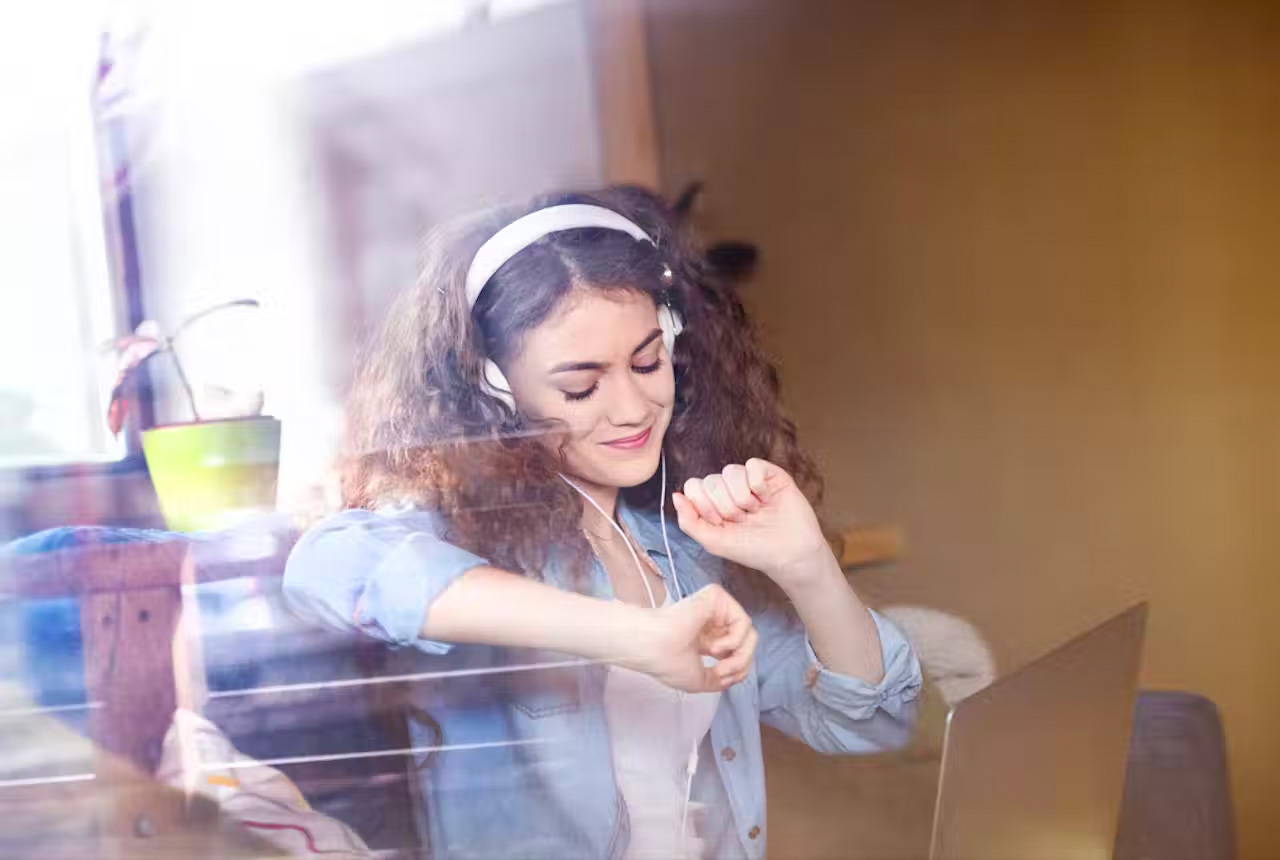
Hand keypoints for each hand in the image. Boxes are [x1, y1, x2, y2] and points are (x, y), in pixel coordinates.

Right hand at [620, 584, 756, 692]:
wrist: (653, 645)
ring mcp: (714, 609)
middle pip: (746, 642)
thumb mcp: (698, 680)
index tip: (721, 678)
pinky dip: (735, 641)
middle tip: (723, 672)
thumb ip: (720, 679)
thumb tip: (736, 675)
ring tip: (719, 662)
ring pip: (749, 634)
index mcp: (704, 639)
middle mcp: (710, 623)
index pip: (734, 652)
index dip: (736, 669)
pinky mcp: (716, 597)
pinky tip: (714, 647)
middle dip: (741, 663)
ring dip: (739, 656)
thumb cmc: (666, 661)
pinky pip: (743, 622)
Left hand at [672, 458, 830, 585]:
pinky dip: (758, 486)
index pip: (694, 486)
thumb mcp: (714, 542)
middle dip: (726, 507)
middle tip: (742, 520)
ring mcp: (750, 479)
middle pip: (711, 480)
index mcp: (713, 502)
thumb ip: (689, 522)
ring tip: (756, 512)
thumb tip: (675, 496)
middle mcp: (730, 488)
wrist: (789, 554)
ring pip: (730, 471)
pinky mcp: (771, 474)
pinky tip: (767, 500)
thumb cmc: (753, 550)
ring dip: (742, 498)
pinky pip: (752, 465)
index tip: (719, 523)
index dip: (704, 505)